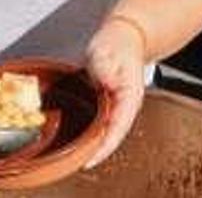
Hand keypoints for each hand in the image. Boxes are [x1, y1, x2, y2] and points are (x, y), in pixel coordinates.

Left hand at [83, 17, 147, 169]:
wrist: (124, 36)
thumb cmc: (116, 42)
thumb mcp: (108, 49)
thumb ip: (105, 65)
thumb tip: (107, 81)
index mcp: (129, 97)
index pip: (118, 129)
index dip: (103, 147)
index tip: (88, 161)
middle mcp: (125, 106)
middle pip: (111, 137)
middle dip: (95, 153)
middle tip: (73, 165)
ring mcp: (118, 107)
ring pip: (106, 132)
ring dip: (91, 146)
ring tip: (72, 158)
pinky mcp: (109, 104)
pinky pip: (100, 124)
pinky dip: (89, 134)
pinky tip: (76, 139)